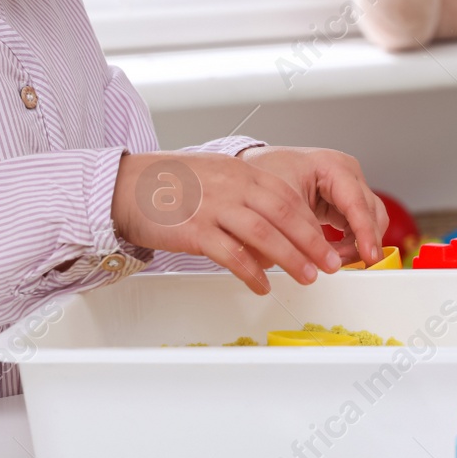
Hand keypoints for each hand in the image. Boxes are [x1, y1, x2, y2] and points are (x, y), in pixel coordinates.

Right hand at [110, 146, 385, 294]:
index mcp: (242, 172)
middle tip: (329, 265)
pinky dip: (251, 272)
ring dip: (290, 258)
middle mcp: (233, 186)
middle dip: (311, 242)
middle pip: (284, 214)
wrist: (128, 186)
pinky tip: (262, 285)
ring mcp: (214, 207)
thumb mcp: (218, 178)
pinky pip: (231, 255)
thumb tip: (276, 228)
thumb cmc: (172, 186)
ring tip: (306, 278)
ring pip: (263, 235)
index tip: (327, 245)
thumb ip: (247, 197)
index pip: (288, 198)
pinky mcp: (195, 230)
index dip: (311, 224)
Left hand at [237, 145, 386, 267]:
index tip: (369, 255)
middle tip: (343, 264)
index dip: (366, 232)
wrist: (260, 167)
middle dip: (362, 243)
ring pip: (370, 221)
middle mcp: (347, 174)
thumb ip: (298, 231)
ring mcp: (349, 187)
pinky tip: (334, 254)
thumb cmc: (269, 172)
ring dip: (357, 245)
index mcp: (333, 166)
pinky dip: (350, 243)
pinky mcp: (345, 202)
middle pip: (371, 213)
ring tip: (334, 261)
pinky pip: (358, 226)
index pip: (357, 203)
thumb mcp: (280, 201)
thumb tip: (308, 261)